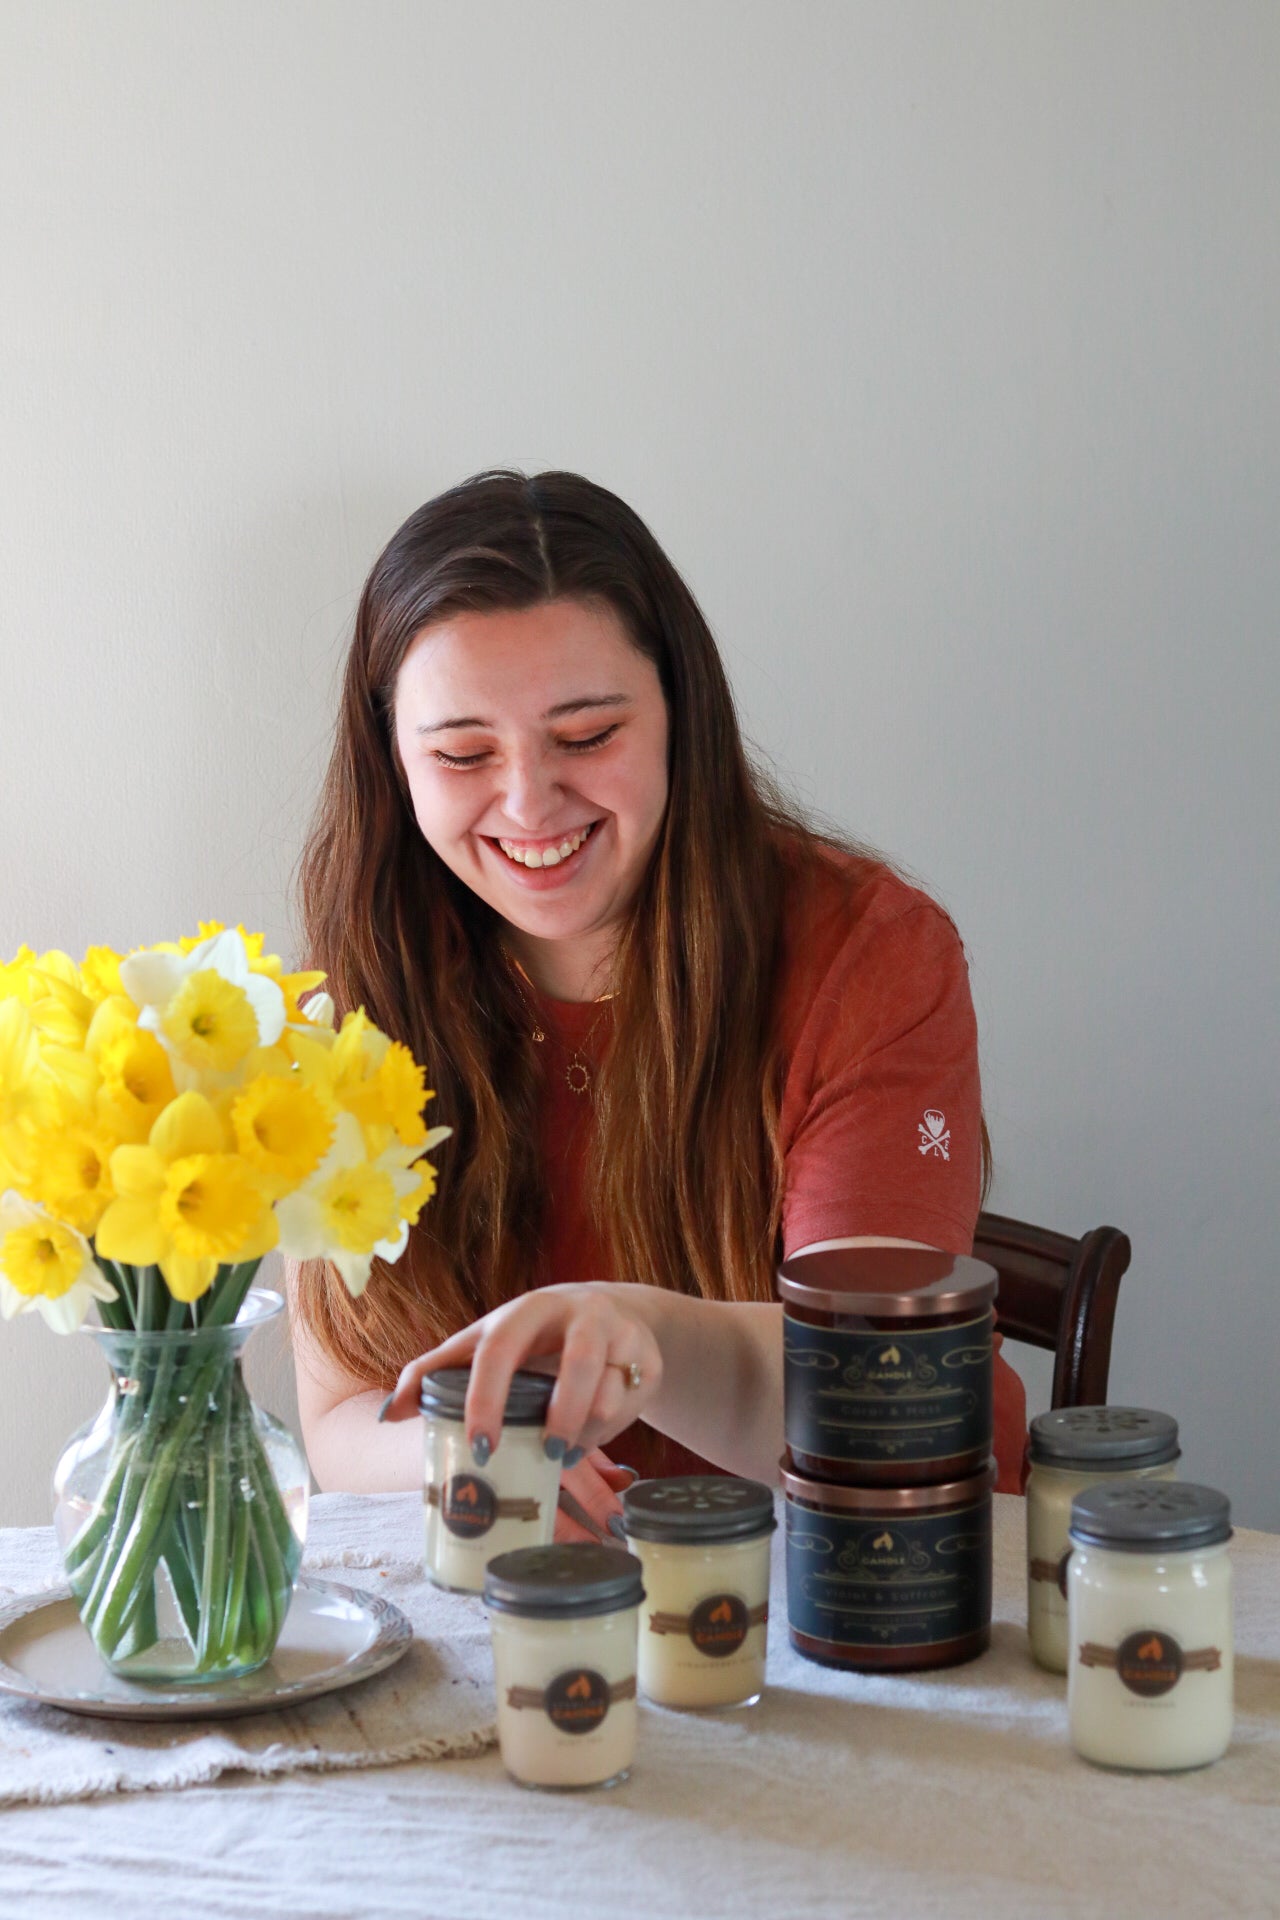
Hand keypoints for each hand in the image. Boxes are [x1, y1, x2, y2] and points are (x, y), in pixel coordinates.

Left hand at [379, 1283, 663, 1464]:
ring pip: (605, 1390)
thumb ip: (437, 1372)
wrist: (613, 1315)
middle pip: (573, 1363)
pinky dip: (604, 1430)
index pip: (498, 1351)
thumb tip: (388, 1413)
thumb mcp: (486, 1345)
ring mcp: (615, 1332)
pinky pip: (626, 1404)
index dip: (486, 1398)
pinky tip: (588, 1436)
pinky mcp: (644, 1355)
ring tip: (560, 1453)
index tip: (481, 1447)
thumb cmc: (534, 1338)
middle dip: (559, 1415)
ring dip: (581, 1429)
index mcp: (522, 1311)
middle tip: (544, 1456)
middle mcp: (574, 1313)